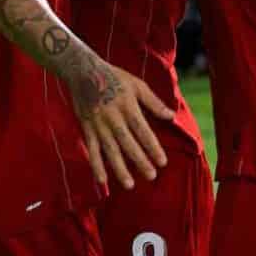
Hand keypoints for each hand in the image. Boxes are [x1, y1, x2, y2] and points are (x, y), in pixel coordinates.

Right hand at [71, 60, 171, 189]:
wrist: (83, 71)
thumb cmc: (114, 77)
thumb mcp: (137, 85)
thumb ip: (153, 102)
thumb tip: (171, 116)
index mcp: (128, 106)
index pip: (142, 131)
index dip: (152, 147)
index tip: (162, 162)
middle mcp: (113, 118)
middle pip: (128, 143)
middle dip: (140, 161)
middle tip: (151, 176)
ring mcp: (98, 124)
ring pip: (110, 150)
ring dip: (119, 168)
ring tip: (130, 184)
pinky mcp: (87, 128)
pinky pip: (92, 149)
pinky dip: (96, 165)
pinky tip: (102, 179)